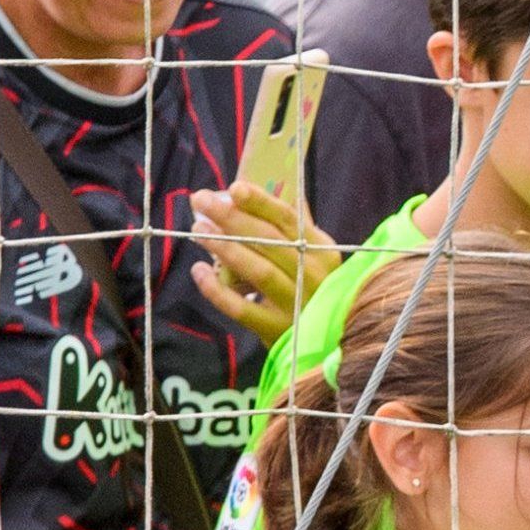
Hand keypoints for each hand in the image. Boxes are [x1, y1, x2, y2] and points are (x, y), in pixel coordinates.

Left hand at [188, 180, 340, 340]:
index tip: (234, 187)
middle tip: (201, 201)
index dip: (261, 202)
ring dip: (225, 247)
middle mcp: (313, 275)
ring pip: (257, 270)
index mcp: (322, 251)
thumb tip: (280, 189)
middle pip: (269, 241)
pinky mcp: (277, 330)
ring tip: (198, 230)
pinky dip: (217, 290)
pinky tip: (198, 272)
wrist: (331, 342)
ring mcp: (296, 303)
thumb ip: (298, 227)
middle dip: (232, 218)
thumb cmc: (315, 291)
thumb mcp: (316, 258)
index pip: (289, 220)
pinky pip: (241, 308)